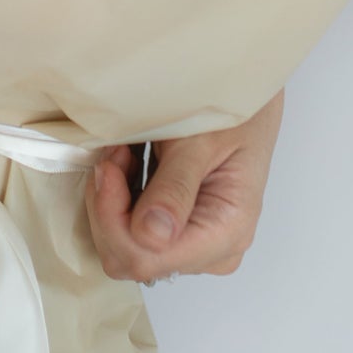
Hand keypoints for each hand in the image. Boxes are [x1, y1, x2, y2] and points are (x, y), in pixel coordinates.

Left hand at [87, 90, 284, 284]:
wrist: (243, 95)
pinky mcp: (178, 232)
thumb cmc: (230, 114)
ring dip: (111, 199)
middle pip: (129, 257)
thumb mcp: (200, 141)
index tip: (110, 166)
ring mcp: (194, 245)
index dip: (113, 217)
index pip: (146, 257)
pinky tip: (128, 165)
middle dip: (109, 206)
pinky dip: (118, 198)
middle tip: (115, 155)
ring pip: (123, 246)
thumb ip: (175, 188)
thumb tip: (150, 235)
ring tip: (123, 153)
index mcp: (225, 232)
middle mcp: (211, 251)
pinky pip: (129, 232)